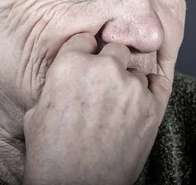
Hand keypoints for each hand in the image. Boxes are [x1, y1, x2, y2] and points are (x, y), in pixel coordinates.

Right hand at [22, 33, 171, 184]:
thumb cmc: (50, 156)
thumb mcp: (36, 113)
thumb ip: (56, 86)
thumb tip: (64, 82)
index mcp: (70, 65)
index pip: (84, 39)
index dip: (84, 52)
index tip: (86, 61)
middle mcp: (103, 69)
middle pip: (115, 49)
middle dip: (109, 63)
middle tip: (102, 86)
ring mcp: (131, 87)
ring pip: (135, 71)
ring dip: (128, 83)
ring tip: (117, 107)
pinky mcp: (153, 107)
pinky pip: (158, 84)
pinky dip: (151, 91)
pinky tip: (141, 101)